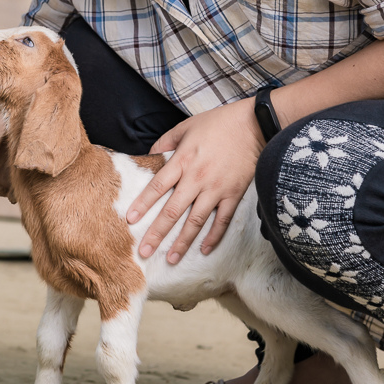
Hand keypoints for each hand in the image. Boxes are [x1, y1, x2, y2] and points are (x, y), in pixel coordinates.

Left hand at [126, 97, 265, 263]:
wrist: (254, 126)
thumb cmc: (218, 123)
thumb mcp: (185, 127)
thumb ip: (165, 142)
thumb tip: (149, 154)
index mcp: (182, 161)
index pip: (157, 186)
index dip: (143, 204)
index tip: (130, 220)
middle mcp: (197, 179)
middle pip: (173, 211)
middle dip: (157, 233)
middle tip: (144, 251)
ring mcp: (216, 189)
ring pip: (196, 222)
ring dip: (183, 242)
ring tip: (171, 259)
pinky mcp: (233, 195)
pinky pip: (222, 221)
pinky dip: (214, 237)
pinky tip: (204, 250)